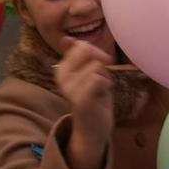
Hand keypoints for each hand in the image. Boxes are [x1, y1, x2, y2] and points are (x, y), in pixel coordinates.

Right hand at [55, 41, 115, 158]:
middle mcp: (62, 77)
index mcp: (61, 69)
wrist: (93, 130)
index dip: (96, 53)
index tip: (100, 65)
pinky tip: (102, 97)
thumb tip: (68, 38)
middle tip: (102, 78)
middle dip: (101, 62)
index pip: (81, 46)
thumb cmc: (93, 99)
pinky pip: (99, 79)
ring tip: (99, 91)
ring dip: (105, 78)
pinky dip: (106, 86)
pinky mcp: (80, 99)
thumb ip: (79, 57)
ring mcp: (69, 88)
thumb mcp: (85, 74)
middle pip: (88, 51)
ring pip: (97, 67)